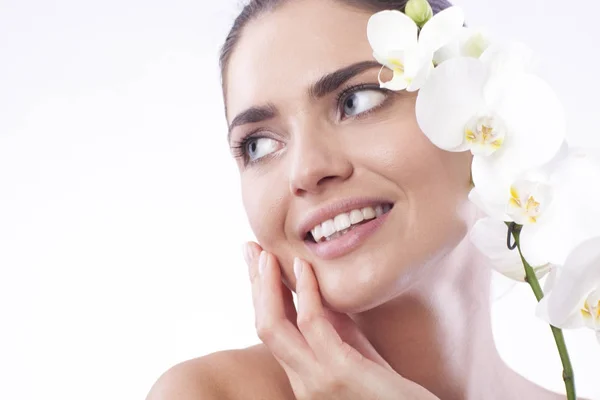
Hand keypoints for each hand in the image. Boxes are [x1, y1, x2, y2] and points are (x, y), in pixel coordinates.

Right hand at [243, 242, 438, 399]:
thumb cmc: (389, 387)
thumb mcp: (353, 349)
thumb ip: (331, 326)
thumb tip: (311, 290)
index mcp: (303, 374)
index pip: (271, 328)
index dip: (258, 292)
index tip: (255, 260)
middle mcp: (302, 380)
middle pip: (264, 325)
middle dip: (255, 284)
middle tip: (252, 249)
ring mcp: (317, 380)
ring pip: (274, 326)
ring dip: (268, 285)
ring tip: (269, 254)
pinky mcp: (340, 372)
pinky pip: (312, 325)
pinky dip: (305, 292)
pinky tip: (306, 268)